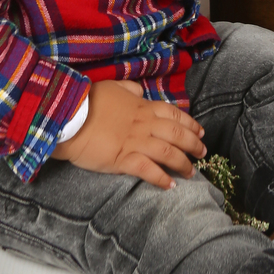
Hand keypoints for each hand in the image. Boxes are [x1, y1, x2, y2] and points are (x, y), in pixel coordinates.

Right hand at [52, 79, 205, 186]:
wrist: (69, 116)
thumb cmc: (88, 101)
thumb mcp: (112, 87)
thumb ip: (129, 89)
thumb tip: (140, 91)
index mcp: (142, 106)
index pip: (174, 114)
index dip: (190, 123)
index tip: (200, 132)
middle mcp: (144, 123)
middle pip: (177, 133)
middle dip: (193, 144)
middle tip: (203, 153)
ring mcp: (135, 141)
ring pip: (168, 152)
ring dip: (183, 163)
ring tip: (191, 173)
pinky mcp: (123, 159)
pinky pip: (148, 170)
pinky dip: (161, 178)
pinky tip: (170, 186)